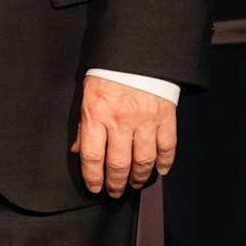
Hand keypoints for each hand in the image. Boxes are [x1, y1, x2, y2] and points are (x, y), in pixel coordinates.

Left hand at [71, 75, 177, 197]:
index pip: (92, 156)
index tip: (95, 189)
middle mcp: (120, 120)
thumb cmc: (107, 76)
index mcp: (96, 114)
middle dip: (115, 184)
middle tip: (115, 192)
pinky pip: (167, 147)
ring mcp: (145, 120)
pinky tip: (159, 171)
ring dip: (139, 178)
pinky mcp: (165, 117)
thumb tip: (78, 151)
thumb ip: (83, 126)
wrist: (135, 53)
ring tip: (134, 185)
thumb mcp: (87, 96)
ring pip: (143, 161)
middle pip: (118, 164)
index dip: (93, 178)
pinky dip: (164, 163)